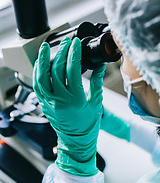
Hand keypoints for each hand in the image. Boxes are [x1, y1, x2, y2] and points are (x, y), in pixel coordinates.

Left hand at [33, 37, 105, 175]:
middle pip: (57, 70)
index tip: (75, 43)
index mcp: (75, 99)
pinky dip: (37, 73)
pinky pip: (37, 86)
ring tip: (45, 47)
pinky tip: (39, 64)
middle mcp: (59, 100)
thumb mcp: (96, 103)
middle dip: (62, 52)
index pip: (72, 70)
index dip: (74, 54)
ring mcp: (49, 102)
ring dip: (43, 60)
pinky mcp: (44, 104)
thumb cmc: (88, 124)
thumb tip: (100, 67)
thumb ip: (97, 82)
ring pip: (42, 77)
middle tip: (66, 42)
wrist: (76, 140)